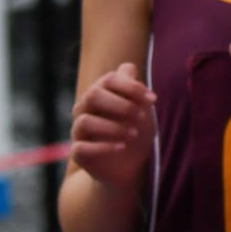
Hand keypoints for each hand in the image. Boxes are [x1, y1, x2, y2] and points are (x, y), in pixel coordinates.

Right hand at [70, 63, 156, 190]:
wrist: (128, 164)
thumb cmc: (134, 128)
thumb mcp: (141, 108)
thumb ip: (134, 88)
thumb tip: (129, 67)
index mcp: (101, 93)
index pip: (109, 79)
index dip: (131, 86)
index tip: (153, 99)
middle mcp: (85, 108)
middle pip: (93, 95)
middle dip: (121, 105)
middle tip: (141, 117)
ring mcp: (78, 131)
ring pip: (84, 121)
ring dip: (113, 127)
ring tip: (134, 134)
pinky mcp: (77, 153)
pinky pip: (81, 148)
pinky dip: (103, 147)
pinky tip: (121, 147)